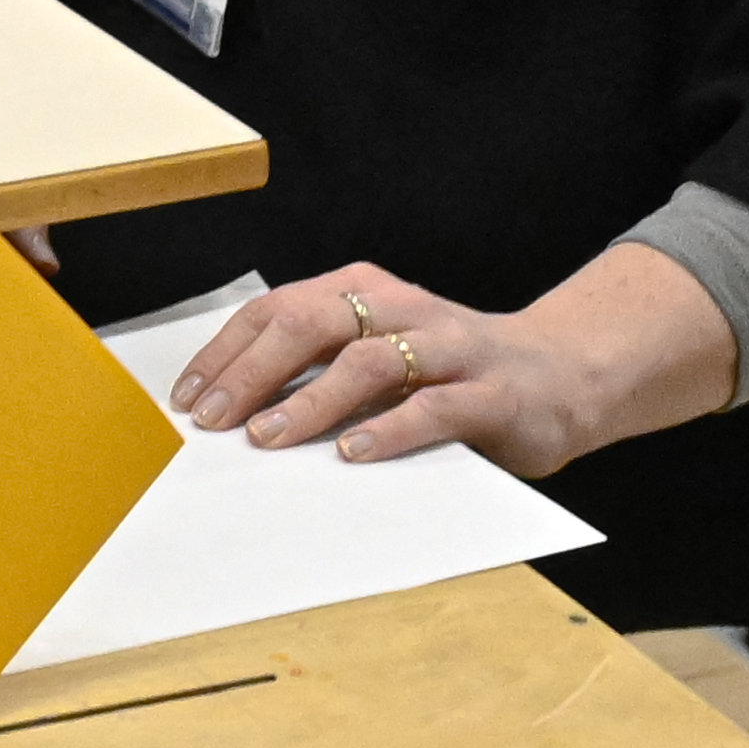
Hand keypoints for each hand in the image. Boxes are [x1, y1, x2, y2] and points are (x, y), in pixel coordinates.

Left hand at [171, 245, 737, 475]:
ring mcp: (449, 346)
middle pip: (311, 323)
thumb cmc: (450, 373)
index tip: (187, 399)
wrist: (561, 374)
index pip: (278, 308)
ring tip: (269, 440)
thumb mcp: (380, 358)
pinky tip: (354, 455)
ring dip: (311, 401)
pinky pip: (433, 407)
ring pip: (368, 361)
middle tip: (213, 422)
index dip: (227, 352)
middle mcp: (402, 308)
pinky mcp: (490, 391)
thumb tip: (232, 414)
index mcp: (365, 292)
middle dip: (253, 372)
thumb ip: (321, 371)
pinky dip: (389, 430)